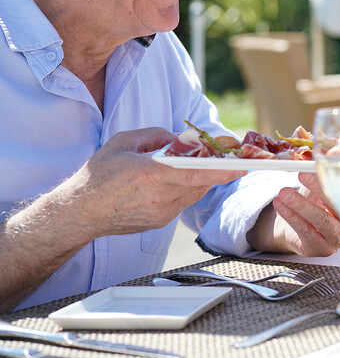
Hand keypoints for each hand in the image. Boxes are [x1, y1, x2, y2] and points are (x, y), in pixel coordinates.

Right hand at [69, 128, 246, 239]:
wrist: (80, 212)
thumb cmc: (98, 174)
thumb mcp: (124, 142)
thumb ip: (156, 135)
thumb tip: (180, 138)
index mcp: (151, 175)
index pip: (195, 174)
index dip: (220, 171)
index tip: (240, 167)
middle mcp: (159, 197)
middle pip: (199, 183)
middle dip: (214, 170)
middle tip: (227, 158)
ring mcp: (161, 213)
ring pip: (193, 193)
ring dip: (200, 180)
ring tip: (202, 165)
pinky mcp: (160, 222)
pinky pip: (182, 202)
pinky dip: (186, 190)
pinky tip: (178, 180)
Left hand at [261, 172, 339, 256]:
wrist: (304, 230)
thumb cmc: (315, 206)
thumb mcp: (317, 190)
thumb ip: (318, 177)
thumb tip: (309, 159)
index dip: (329, 178)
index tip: (315, 167)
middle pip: (335, 205)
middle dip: (315, 188)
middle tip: (300, 175)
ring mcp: (336, 239)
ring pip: (320, 220)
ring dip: (299, 204)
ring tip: (283, 193)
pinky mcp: (320, 249)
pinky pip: (306, 231)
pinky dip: (291, 216)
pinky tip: (280, 205)